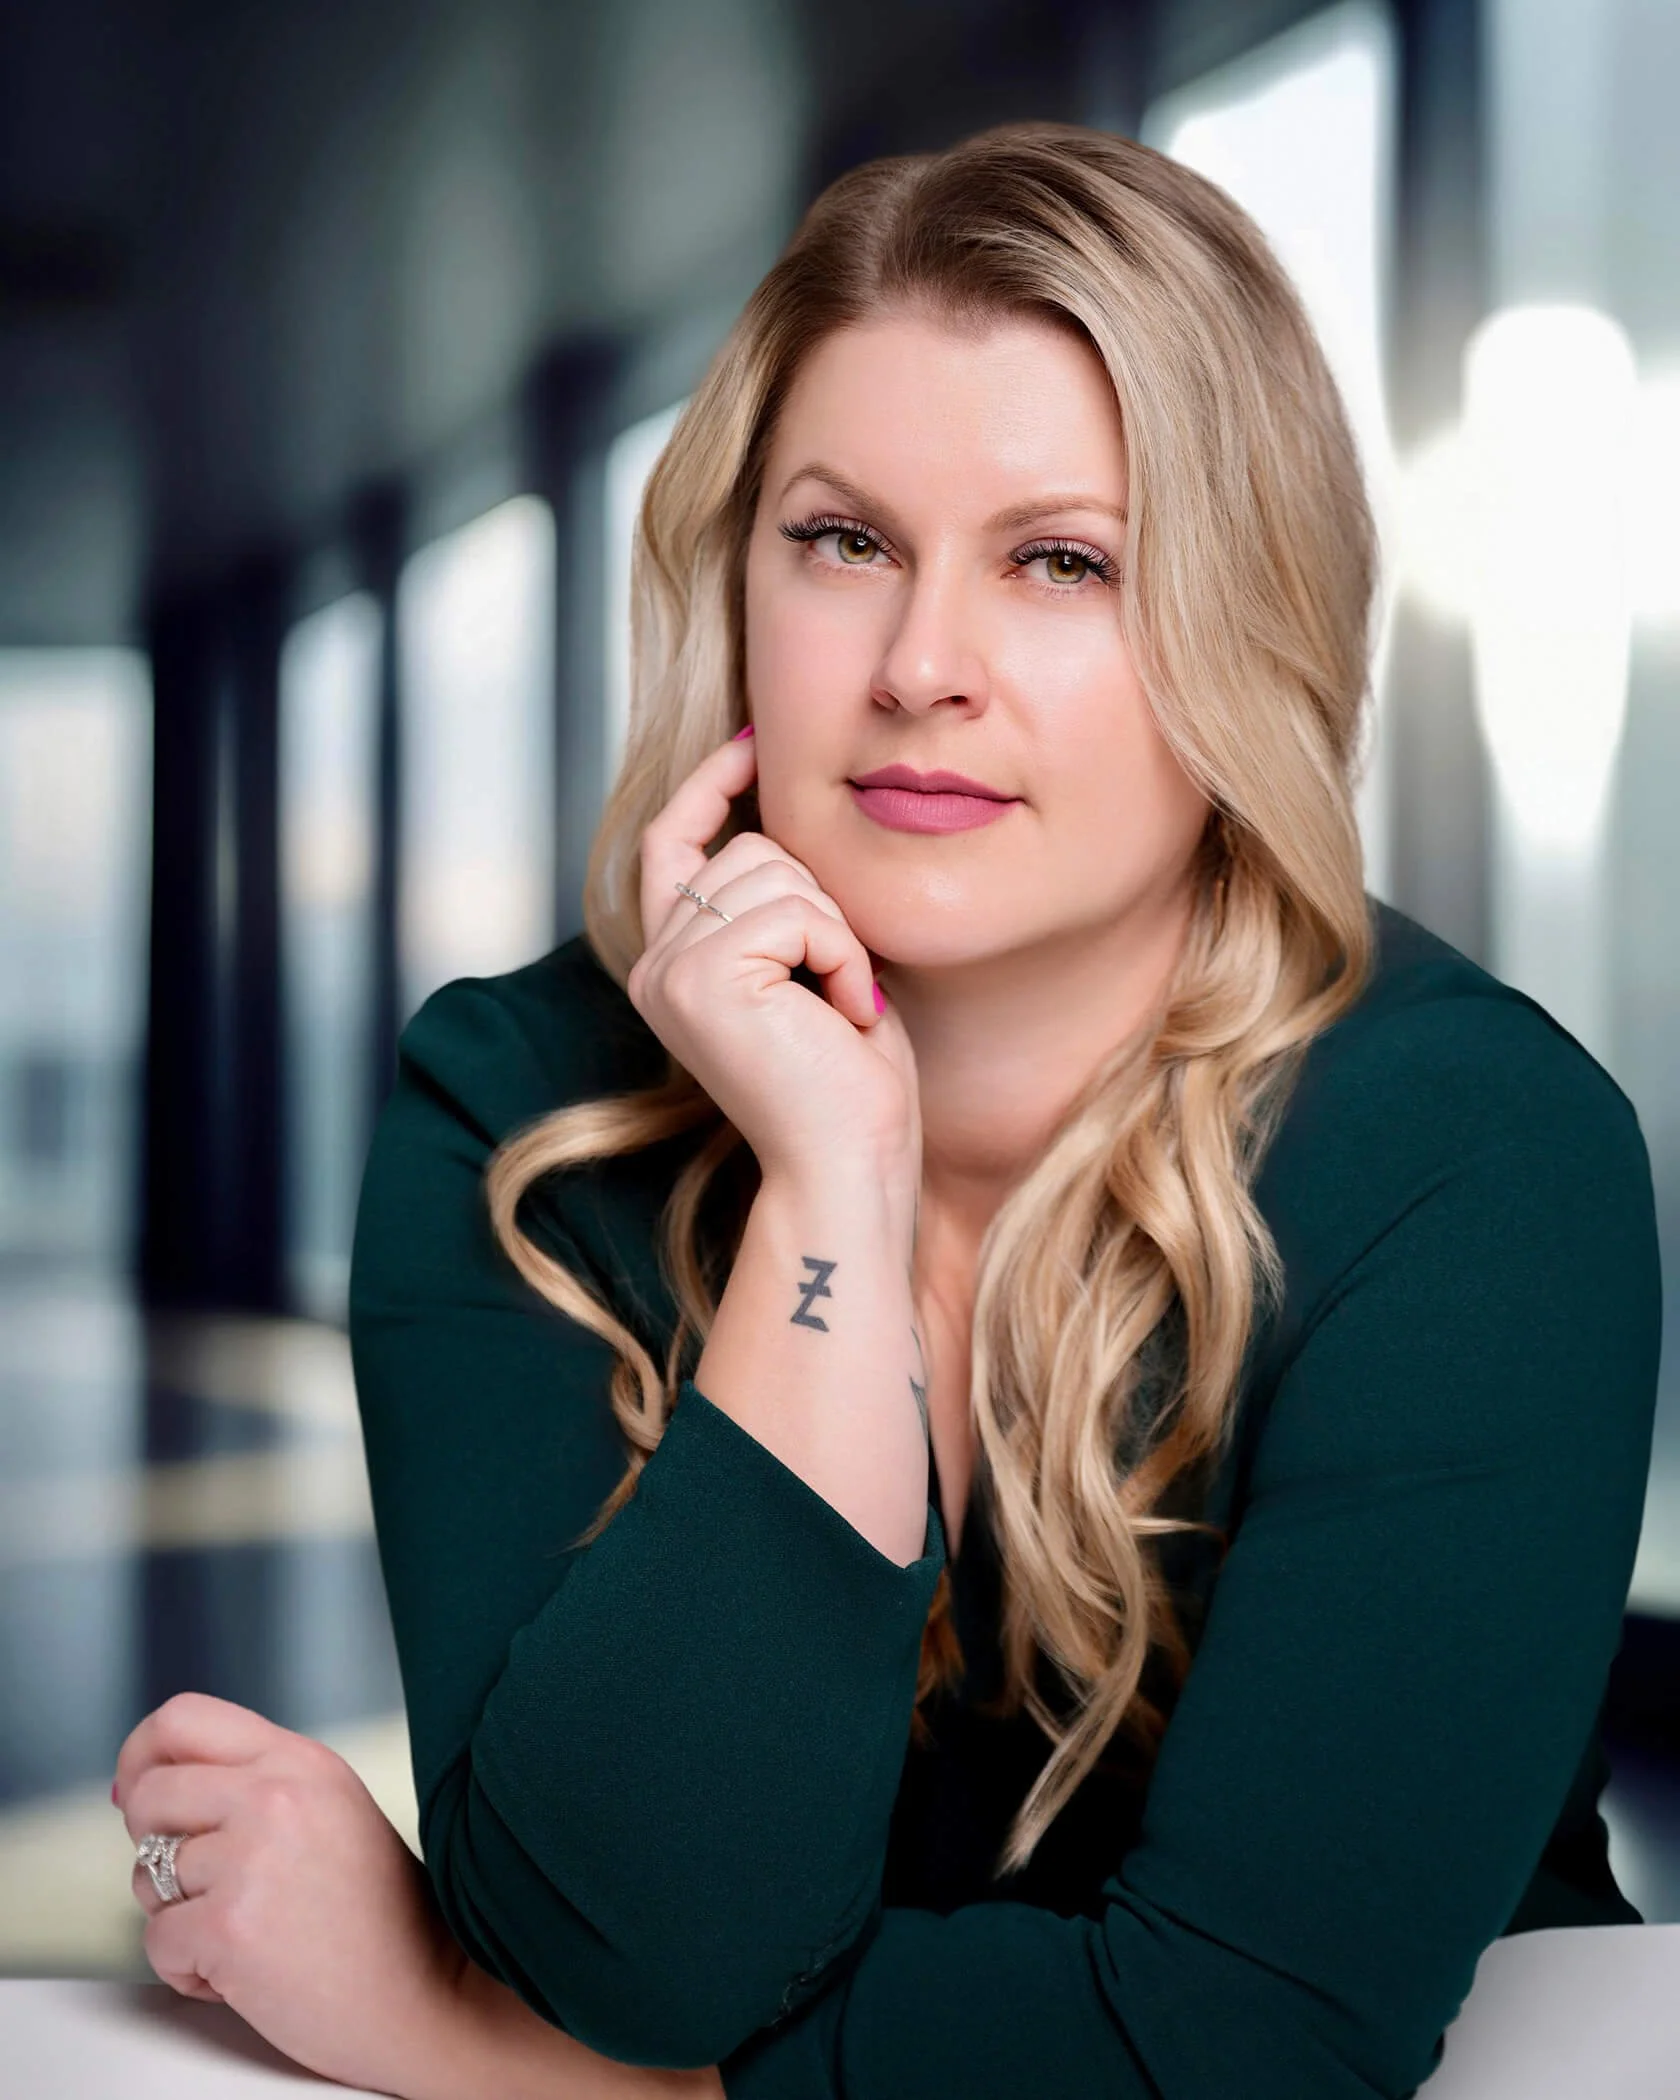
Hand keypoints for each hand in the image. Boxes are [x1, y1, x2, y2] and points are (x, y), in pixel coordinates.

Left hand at [116, 1692, 470, 2096]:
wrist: (428, 1992)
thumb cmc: (380, 1915)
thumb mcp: (329, 1809)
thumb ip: (252, 1783)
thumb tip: (138, 1787)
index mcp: (299, 1759)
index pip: (182, 1718)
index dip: (141, 1756)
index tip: (137, 1794)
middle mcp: (274, 1795)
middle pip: (148, 1795)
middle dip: (153, 1847)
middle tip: (203, 1882)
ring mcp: (251, 1858)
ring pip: (146, 1876)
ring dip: (179, 1916)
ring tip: (246, 1932)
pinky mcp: (229, 1926)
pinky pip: (157, 1942)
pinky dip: (189, 1971)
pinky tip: (244, 1972)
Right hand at [629, 728, 922, 1195]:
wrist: (849, 1167)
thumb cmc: (849, 1082)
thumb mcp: (811, 969)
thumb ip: (780, 905)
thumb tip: (784, 815)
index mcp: (672, 964)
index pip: (671, 843)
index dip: (710, 786)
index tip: (755, 746)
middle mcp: (656, 965)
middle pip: (746, 851)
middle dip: (820, 900)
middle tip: (841, 982)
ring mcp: (672, 972)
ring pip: (774, 871)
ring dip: (836, 930)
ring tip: (842, 1002)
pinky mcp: (703, 981)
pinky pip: (796, 912)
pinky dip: (841, 954)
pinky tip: (845, 1014)